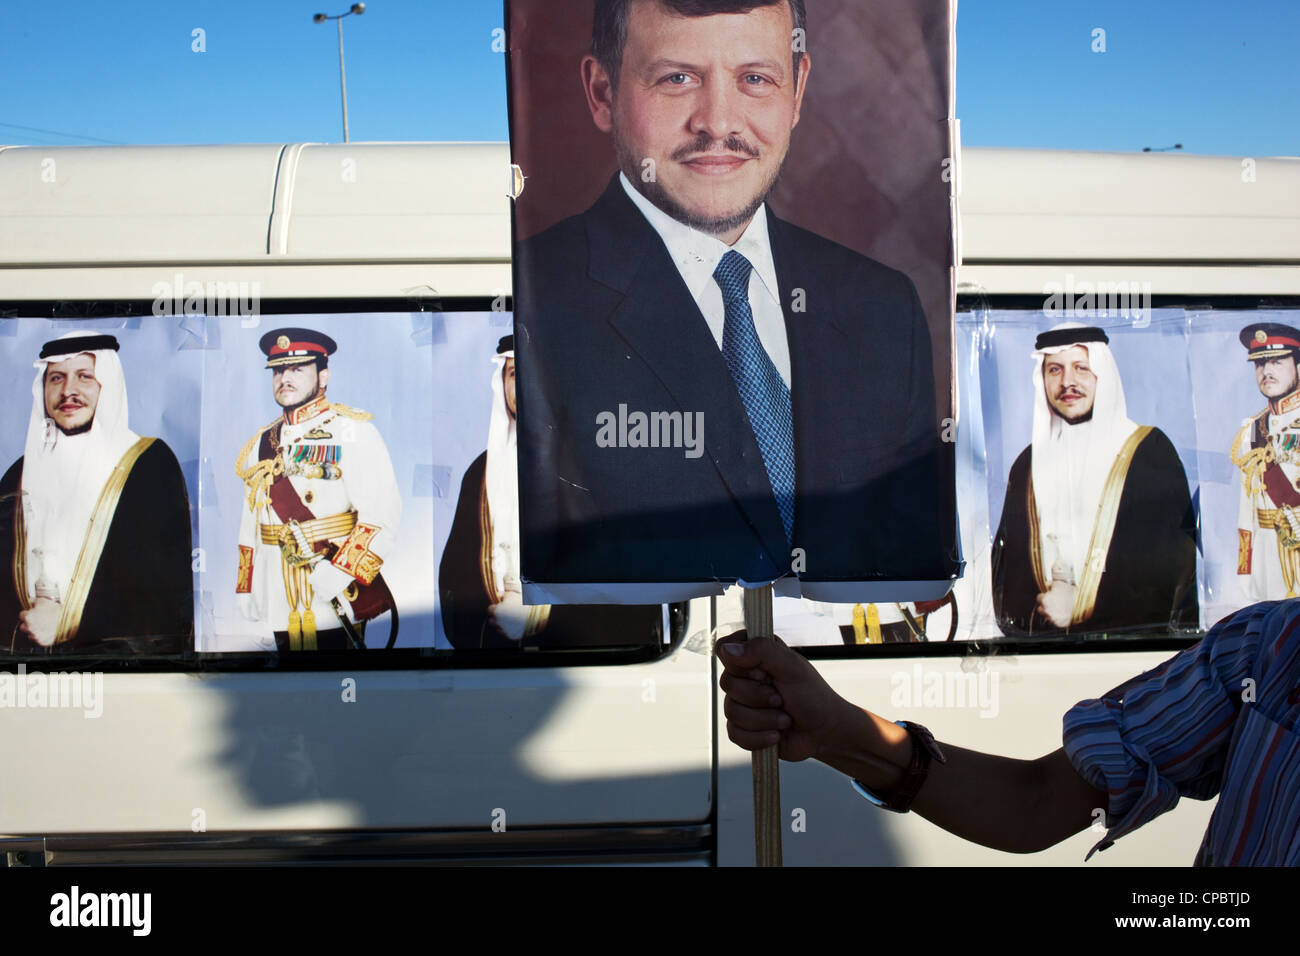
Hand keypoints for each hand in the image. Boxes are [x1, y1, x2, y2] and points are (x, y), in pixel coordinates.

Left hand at [18, 597, 60, 646]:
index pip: (21, 615)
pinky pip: (37, 640)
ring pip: (29, 634)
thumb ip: (34, 601)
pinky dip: (40, 636)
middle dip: (29, 623)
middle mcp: (29, 628)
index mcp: (28, 617)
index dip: (28, 613)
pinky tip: (47, 631)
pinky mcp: (41, 642)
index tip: (33, 613)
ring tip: (43, 626)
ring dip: (33, 630)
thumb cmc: (57, 611)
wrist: (69, 621)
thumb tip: (30, 601)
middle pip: (23, 626)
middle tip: (38, 620)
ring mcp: (35, 636)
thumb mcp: (44, 601)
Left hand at [487, 588, 527, 641]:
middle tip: (505, 611)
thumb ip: (504, 591)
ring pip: (498, 627)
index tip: (500, 605)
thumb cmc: (525, 603)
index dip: (496, 606)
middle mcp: (499, 623)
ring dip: (502, 623)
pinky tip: (514, 624)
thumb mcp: (513, 594)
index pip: (490, 609)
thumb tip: (501, 588)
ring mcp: (505, 630)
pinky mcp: (512, 636)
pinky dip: (508, 629)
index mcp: (498, 612)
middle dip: (497, 616)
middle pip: (492, 620)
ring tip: (511, 617)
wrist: (538, 614)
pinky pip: (506, 633)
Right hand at [715, 631, 850, 762]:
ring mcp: (742, 703)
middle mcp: (745, 677)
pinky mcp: (743, 728)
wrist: (823, 733)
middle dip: (758, 696)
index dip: (739, 664)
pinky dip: (759, 737)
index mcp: (755, 655)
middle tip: (781, 698)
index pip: (725, 648)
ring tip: (785, 719)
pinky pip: (735, 733)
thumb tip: (726, 650)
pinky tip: (776, 735)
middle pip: (727, 683)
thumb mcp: (792, 667)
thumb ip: (762, 651)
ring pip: (731, 711)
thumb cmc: (812, 695)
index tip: (762, 672)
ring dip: (764, 719)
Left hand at [1036, 582, 1075, 627]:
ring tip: (1059, 608)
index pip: (1039, 598)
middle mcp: (1046, 611)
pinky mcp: (1059, 624)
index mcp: (1045, 600)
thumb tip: (1047, 585)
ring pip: (1047, 615)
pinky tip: (1063, 613)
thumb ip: (1050, 584)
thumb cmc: (1071, 594)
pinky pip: (1054, 621)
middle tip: (1054, 602)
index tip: (1049, 596)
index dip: (1044, 596)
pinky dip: (1057, 618)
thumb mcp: (1059, 584)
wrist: (1084, 605)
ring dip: (1050, 612)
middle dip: (1045, 605)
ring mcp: (1052, 619)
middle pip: (1040, 608)